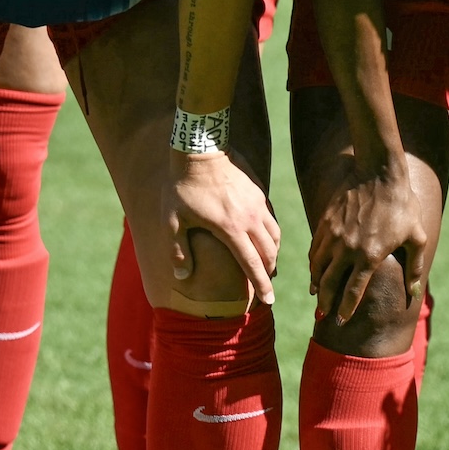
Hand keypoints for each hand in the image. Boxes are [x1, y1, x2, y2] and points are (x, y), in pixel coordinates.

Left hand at [162, 150, 280, 308]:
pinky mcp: (259, 192)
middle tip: (267, 286)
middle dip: (270, 272)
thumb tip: (183, 277)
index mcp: (230, 229)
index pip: (252, 265)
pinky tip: (265, 238)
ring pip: (275, 235)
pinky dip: (272, 234)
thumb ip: (178, 251)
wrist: (201, 149)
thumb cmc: (183, 187)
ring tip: (269, 265)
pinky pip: (271, 219)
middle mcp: (249, 219)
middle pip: (269, 253)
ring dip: (274, 253)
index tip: (269, 300)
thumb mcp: (173, 221)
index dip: (262, 285)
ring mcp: (257, 204)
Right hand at [307, 146, 436, 323]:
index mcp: (369, 256)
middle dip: (325, 302)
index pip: (352, 291)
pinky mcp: (325, 222)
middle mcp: (347, 249)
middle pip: (329, 283)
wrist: (379, 172)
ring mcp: (333, 235)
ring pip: (317, 267)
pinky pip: (315, 248)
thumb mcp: (416, 236)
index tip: (341, 320)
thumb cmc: (402, 205)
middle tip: (322, 315)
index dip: (346, 309)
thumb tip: (414, 292)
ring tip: (315, 294)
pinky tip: (314, 268)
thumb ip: (414, 266)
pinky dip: (313, 262)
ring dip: (315, 283)